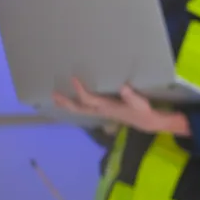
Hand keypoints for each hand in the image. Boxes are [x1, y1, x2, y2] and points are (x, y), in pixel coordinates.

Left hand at [52, 78, 182, 134]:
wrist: (146, 121)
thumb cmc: (143, 110)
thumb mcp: (140, 103)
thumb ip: (131, 96)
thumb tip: (123, 87)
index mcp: (107, 107)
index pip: (89, 99)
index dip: (80, 90)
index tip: (73, 78)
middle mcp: (101, 110)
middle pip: (79, 108)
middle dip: (66, 102)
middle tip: (54, 94)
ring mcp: (101, 111)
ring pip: (80, 109)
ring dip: (68, 104)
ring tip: (56, 98)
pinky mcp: (103, 110)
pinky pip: (85, 108)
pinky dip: (76, 105)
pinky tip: (71, 101)